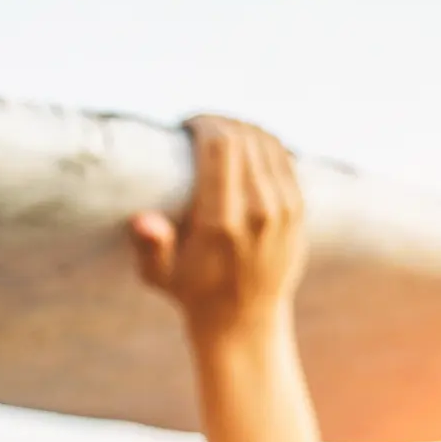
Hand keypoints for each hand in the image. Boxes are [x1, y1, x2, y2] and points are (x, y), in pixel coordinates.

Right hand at [128, 116, 306, 339]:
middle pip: (244, 138)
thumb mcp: (160, 276)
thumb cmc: (192, 292)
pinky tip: (243, 143)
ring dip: (241, 128)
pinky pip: (283, 156)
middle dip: (220, 122)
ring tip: (218, 131)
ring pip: (266, 142)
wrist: (244, 319)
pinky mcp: (297, 207)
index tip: (186, 125)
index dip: (204, 124)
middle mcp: (259, 210)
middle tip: (198, 125)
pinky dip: (263, 142)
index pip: (222, 148)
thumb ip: (151, 247)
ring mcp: (283, 207)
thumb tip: (142, 220)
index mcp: (223, 223)